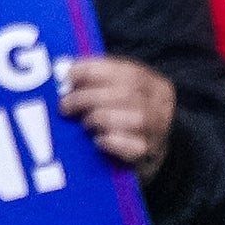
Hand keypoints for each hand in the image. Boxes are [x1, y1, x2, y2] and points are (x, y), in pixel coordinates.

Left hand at [58, 54, 174, 178]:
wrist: (147, 153)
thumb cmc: (124, 117)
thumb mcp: (117, 92)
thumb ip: (98, 79)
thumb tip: (64, 71)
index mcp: (155, 84)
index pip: (127, 71)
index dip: (94, 71)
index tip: (68, 76)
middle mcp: (160, 106)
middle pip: (125, 94)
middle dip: (87, 97)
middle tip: (65, 105)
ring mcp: (157, 131)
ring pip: (130, 118)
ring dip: (97, 118)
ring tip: (84, 122)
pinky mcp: (147, 153)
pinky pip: (128, 146)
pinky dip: (108, 140)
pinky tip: (97, 139)